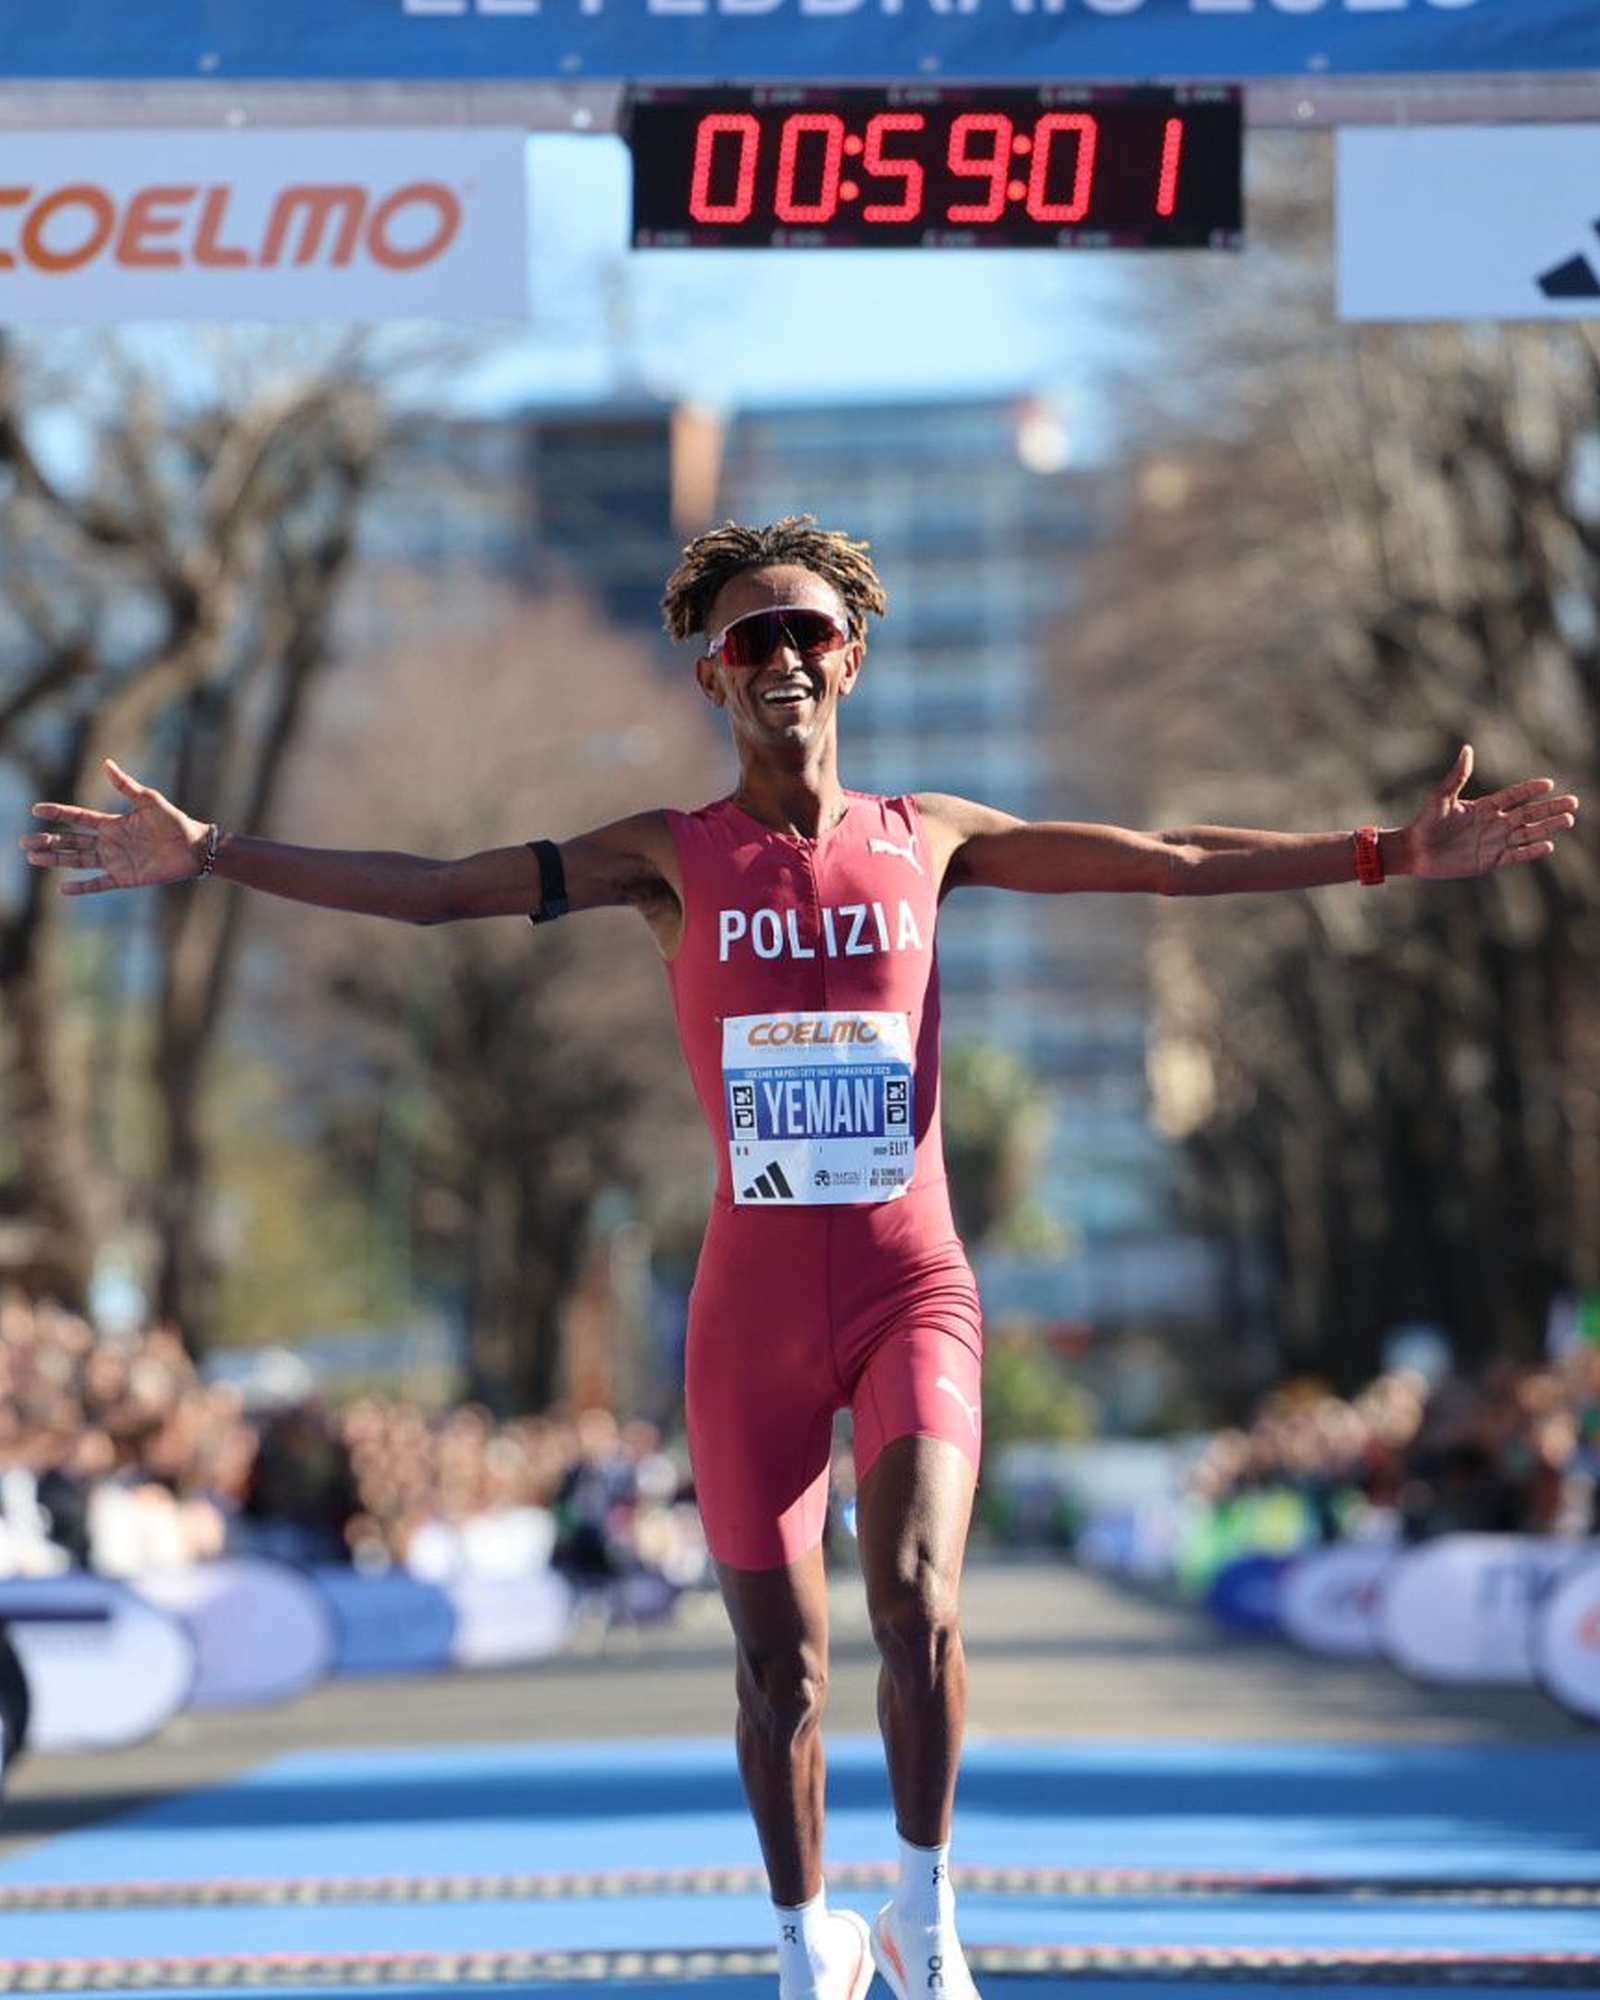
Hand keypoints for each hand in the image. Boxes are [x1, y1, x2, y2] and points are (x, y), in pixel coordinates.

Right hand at [20, 759, 211, 894]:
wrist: (195, 848)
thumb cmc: (174, 821)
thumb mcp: (149, 800)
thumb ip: (126, 785)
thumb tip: (106, 763)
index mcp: (112, 823)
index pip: (78, 817)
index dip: (58, 812)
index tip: (36, 809)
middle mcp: (109, 843)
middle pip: (71, 841)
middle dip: (48, 840)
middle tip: (24, 841)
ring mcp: (115, 861)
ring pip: (78, 860)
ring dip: (55, 859)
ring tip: (33, 857)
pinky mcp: (125, 878)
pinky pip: (98, 884)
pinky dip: (81, 887)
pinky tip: (62, 889)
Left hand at [1401, 744, 1579, 880]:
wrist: (1415, 851)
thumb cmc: (1426, 822)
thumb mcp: (1442, 797)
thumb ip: (1458, 776)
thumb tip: (1467, 749)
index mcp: (1484, 807)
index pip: (1514, 796)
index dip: (1531, 789)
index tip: (1549, 783)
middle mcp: (1494, 824)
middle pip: (1528, 814)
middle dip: (1550, 808)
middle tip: (1573, 802)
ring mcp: (1494, 843)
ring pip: (1527, 834)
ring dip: (1548, 827)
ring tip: (1568, 820)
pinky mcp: (1490, 861)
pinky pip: (1516, 855)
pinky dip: (1531, 851)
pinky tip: (1548, 845)